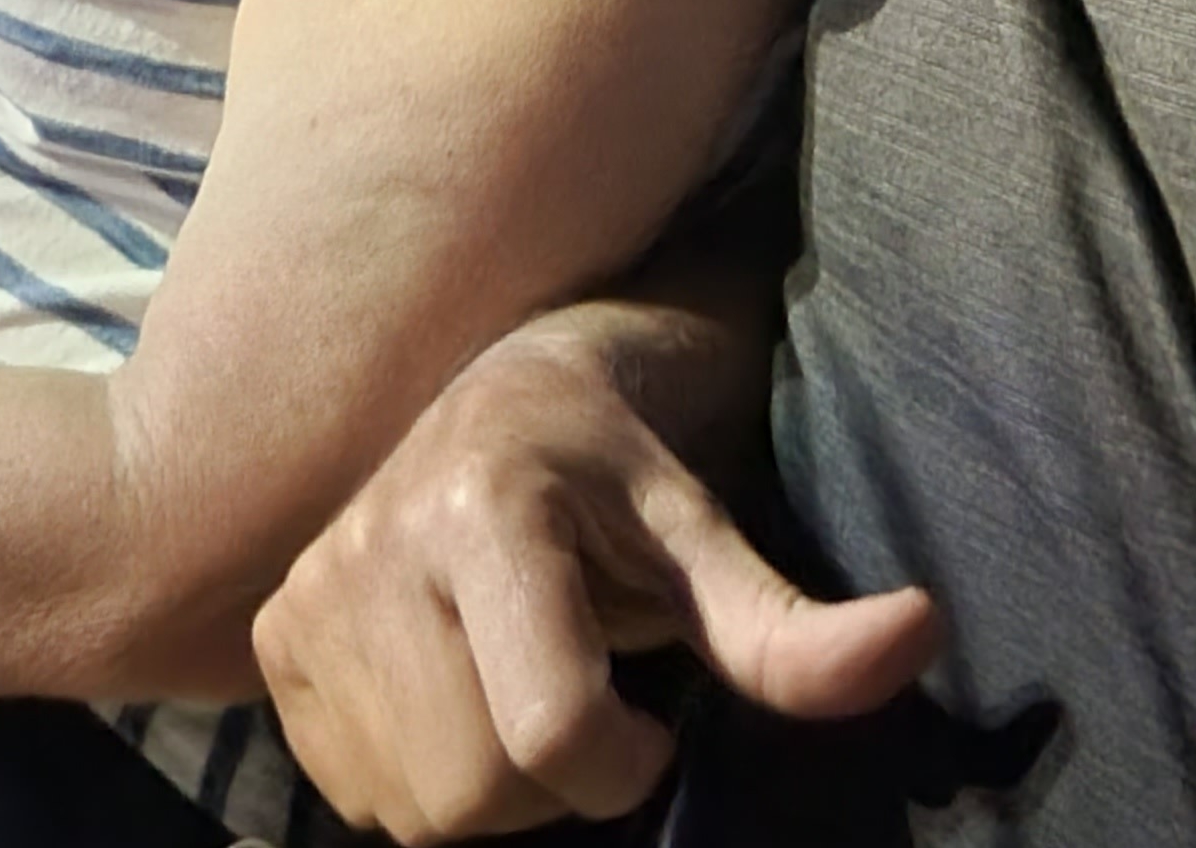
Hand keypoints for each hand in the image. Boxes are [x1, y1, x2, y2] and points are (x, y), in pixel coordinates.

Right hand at [253, 319, 940, 839]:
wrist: (506, 389)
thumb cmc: (625, 465)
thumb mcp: (708, 539)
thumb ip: (793, 628)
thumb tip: (922, 634)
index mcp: (488, 504)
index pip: (551, 733)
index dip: (622, 760)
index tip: (651, 718)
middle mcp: (376, 542)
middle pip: (477, 793)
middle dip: (552, 778)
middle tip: (584, 691)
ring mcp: (310, 594)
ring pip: (415, 811)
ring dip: (488, 783)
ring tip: (519, 682)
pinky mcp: (274, 638)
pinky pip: (356, 795)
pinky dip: (419, 776)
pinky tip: (456, 690)